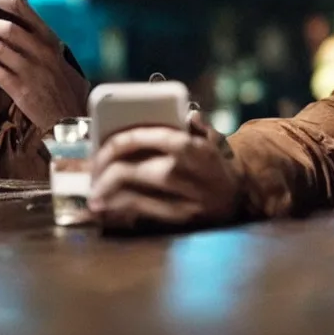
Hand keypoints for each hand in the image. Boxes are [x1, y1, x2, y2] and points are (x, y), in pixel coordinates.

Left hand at [0, 0, 87, 129]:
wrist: (72, 119)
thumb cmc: (65, 89)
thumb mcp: (59, 61)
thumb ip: (35, 48)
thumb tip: (2, 38)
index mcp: (49, 38)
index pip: (21, 6)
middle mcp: (41, 50)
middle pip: (3, 26)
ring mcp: (31, 69)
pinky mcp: (21, 89)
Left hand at [89, 111, 242, 230]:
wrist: (241, 198)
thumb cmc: (215, 164)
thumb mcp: (210, 137)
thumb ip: (192, 123)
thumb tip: (181, 113)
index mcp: (190, 147)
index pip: (143, 138)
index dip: (116, 140)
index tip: (103, 144)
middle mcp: (182, 173)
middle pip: (127, 168)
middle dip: (102, 168)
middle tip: (93, 169)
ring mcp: (179, 199)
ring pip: (128, 193)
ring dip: (104, 192)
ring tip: (93, 192)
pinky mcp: (177, 220)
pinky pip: (137, 213)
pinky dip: (116, 210)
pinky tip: (104, 208)